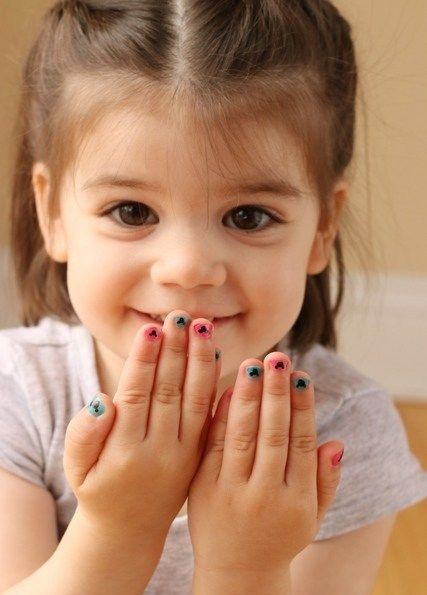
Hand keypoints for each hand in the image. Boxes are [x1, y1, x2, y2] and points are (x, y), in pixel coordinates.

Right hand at [63, 311, 220, 539]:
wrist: (131, 531)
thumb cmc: (99, 490)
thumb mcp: (77, 469)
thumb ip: (84, 435)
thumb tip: (102, 399)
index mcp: (125, 452)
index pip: (137, 395)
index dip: (144, 360)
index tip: (152, 326)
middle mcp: (160, 452)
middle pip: (169, 391)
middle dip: (176, 351)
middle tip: (181, 315)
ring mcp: (185, 454)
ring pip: (197, 401)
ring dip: (201, 361)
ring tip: (203, 327)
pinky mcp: (202, 455)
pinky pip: (212, 416)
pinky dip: (217, 385)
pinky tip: (217, 357)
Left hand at [187, 352, 343, 574]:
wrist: (236, 573)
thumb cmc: (279, 537)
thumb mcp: (312, 518)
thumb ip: (326, 481)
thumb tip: (336, 442)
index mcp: (296, 500)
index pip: (301, 443)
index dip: (302, 408)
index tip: (302, 376)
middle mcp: (264, 495)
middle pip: (271, 434)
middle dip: (275, 393)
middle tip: (277, 358)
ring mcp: (230, 491)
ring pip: (240, 435)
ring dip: (246, 396)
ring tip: (252, 364)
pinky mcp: (202, 489)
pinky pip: (212, 446)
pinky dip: (220, 416)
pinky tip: (225, 389)